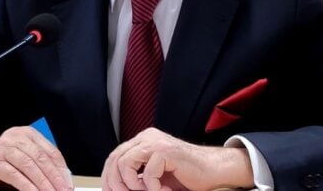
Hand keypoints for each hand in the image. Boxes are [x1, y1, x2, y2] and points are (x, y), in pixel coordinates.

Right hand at [0, 126, 72, 190]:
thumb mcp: (23, 160)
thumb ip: (39, 164)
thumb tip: (61, 179)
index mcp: (27, 134)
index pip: (51, 151)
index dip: (62, 169)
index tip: (68, 182)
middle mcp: (16, 136)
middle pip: (42, 158)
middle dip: (55, 178)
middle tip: (63, 190)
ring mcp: (4, 147)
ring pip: (29, 166)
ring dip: (43, 183)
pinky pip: (14, 174)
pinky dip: (27, 186)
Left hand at [101, 128, 253, 190]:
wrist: (213, 171)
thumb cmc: (187, 176)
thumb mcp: (154, 176)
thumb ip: (137, 177)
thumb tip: (116, 189)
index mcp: (143, 141)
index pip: (115, 156)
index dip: (109, 177)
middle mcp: (147, 138)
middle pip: (116, 159)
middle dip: (117, 183)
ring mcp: (156, 142)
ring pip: (125, 163)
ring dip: (132, 185)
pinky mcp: (166, 151)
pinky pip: (147, 173)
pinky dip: (153, 188)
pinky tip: (166, 190)